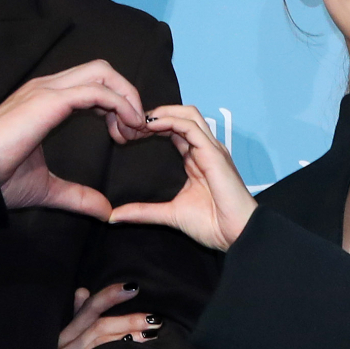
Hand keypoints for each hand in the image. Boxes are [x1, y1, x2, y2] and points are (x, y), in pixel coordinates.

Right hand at [0, 61, 148, 217]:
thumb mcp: (47, 189)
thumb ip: (78, 196)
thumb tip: (105, 211)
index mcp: (47, 101)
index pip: (93, 86)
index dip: (116, 106)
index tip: (125, 137)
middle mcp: (48, 88)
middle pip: (103, 71)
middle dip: (127, 96)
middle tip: (135, 132)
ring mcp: (48, 90)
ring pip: (103, 73)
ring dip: (127, 98)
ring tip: (134, 130)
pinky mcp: (50, 100)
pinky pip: (97, 91)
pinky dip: (119, 104)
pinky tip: (127, 127)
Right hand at [55, 283, 161, 348]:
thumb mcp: (61, 337)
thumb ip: (75, 315)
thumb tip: (83, 290)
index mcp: (64, 331)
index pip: (88, 307)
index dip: (109, 296)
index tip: (133, 288)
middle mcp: (63, 344)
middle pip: (98, 326)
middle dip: (128, 320)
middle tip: (154, 318)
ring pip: (100, 344)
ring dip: (127, 337)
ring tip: (151, 334)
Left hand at [109, 105, 257, 250]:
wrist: (235, 235)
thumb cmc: (212, 225)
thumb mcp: (169, 214)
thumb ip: (143, 212)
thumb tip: (114, 216)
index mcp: (196, 159)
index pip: (174, 130)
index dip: (152, 127)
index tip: (129, 133)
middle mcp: (205, 149)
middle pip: (181, 115)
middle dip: (155, 115)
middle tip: (129, 123)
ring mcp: (211, 148)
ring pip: (187, 114)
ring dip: (162, 113)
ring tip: (138, 121)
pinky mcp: (213, 152)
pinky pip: (190, 126)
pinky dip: (170, 121)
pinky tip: (151, 126)